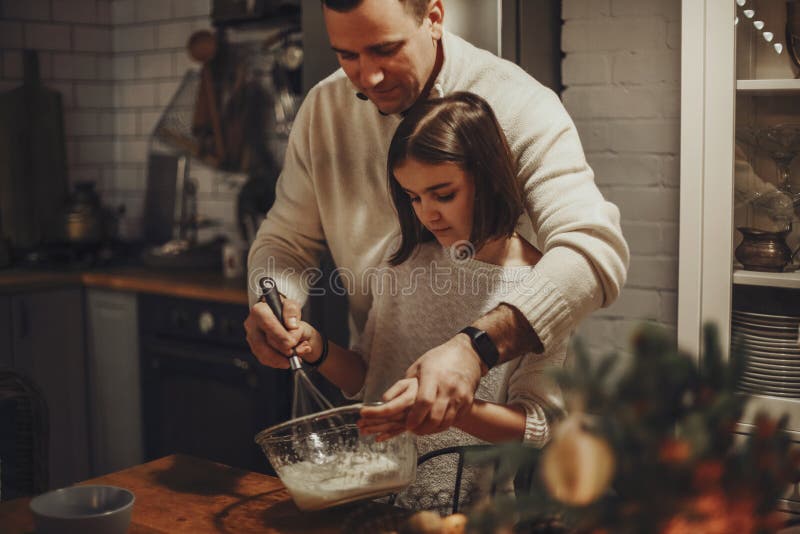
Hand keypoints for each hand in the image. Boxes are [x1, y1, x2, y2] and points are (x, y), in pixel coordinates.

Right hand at [244, 297, 304, 367]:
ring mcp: (251, 337)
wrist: (279, 317)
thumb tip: (292, 325)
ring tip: (294, 358)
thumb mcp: (292, 306)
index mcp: (259, 310)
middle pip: (261, 343)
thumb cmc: (284, 311)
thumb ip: (292, 312)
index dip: (279, 334)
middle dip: (280, 350)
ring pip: (262, 354)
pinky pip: (264, 359)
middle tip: (294, 353)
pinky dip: (277, 362)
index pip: (266, 322)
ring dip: (280, 359)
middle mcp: (252, 324)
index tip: (291, 342)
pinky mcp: (254, 348)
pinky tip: (287, 360)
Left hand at [358, 378, 417, 441]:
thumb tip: (385, 399)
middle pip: (388, 419)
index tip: (363, 411)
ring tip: (364, 430)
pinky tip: (378, 438)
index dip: (375, 411)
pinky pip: (399, 432)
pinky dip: (388, 435)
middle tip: (359, 422)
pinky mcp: (412, 426)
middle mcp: (410, 413)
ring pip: (392, 427)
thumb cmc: (419, 385)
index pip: (389, 408)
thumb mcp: (408, 382)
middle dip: (372, 422)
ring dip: (377, 429)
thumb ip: (396, 389)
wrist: (432, 393)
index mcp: (409, 400)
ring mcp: (411, 421)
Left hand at [368, 335, 482, 435]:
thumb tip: (385, 400)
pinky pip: (455, 420)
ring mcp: (460, 394)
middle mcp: (448, 386)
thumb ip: (402, 385)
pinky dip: (444, 425)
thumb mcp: (418, 367)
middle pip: (435, 417)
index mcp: (433, 376)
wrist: (467, 354)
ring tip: (423, 429)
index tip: (407, 425)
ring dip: (432, 429)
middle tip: (414, 430)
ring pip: (445, 422)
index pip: (424, 401)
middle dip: (422, 428)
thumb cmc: (439, 359)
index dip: (415, 417)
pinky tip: (435, 423)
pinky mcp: (468, 401)